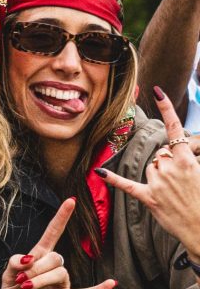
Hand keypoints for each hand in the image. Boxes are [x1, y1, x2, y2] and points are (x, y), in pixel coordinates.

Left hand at [0, 198, 116, 288]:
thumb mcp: (6, 276)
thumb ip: (15, 263)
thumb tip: (28, 257)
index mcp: (38, 258)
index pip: (52, 234)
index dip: (61, 219)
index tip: (70, 201)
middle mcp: (52, 269)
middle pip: (55, 257)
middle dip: (36, 267)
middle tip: (21, 280)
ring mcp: (61, 285)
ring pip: (61, 272)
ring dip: (42, 279)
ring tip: (27, 287)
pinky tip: (111, 284)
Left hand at [98, 88, 199, 256]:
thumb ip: (189, 160)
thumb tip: (176, 153)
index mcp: (188, 161)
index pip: (175, 130)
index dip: (167, 109)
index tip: (157, 91)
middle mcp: (171, 168)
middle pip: (160, 153)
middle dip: (167, 161)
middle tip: (180, 181)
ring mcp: (159, 183)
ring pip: (150, 167)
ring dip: (157, 175)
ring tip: (172, 192)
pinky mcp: (149, 198)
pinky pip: (127, 185)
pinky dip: (114, 179)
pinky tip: (100, 172)